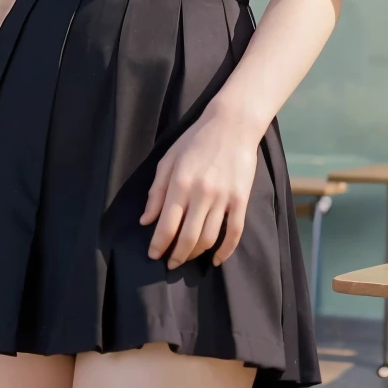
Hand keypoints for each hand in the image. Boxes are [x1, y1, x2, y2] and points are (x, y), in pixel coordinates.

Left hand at [139, 105, 258, 268]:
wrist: (232, 124)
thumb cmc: (196, 140)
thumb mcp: (169, 159)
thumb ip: (157, 190)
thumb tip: (146, 220)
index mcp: (180, 182)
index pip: (167, 224)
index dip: (159, 244)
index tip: (154, 255)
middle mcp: (201, 193)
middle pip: (188, 237)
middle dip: (176, 256)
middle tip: (170, 263)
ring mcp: (223, 198)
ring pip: (209, 238)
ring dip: (196, 254)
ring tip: (187, 257)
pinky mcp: (241, 200)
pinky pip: (234, 232)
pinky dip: (225, 251)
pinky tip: (216, 259)